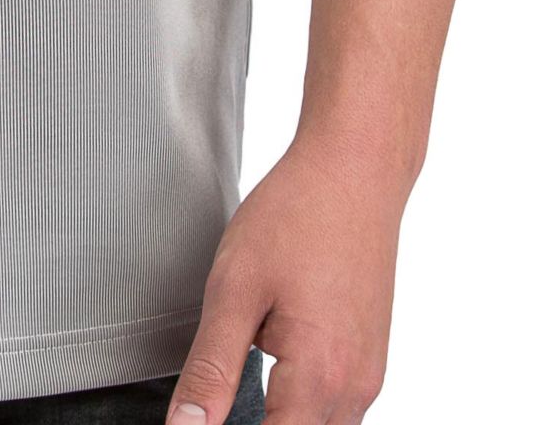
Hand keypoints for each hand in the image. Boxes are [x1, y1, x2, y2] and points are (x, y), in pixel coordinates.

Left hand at [166, 134, 401, 423]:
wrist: (355, 170)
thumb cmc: (296, 215)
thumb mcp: (234, 288)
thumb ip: (211, 369)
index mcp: (319, 378)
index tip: (200, 420)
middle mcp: (354, 389)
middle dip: (254, 424)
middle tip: (217, 385)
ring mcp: (367, 375)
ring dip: (281, 416)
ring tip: (245, 364)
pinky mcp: (369, 359)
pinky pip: (333, 406)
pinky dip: (300, 400)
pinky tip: (273, 357)